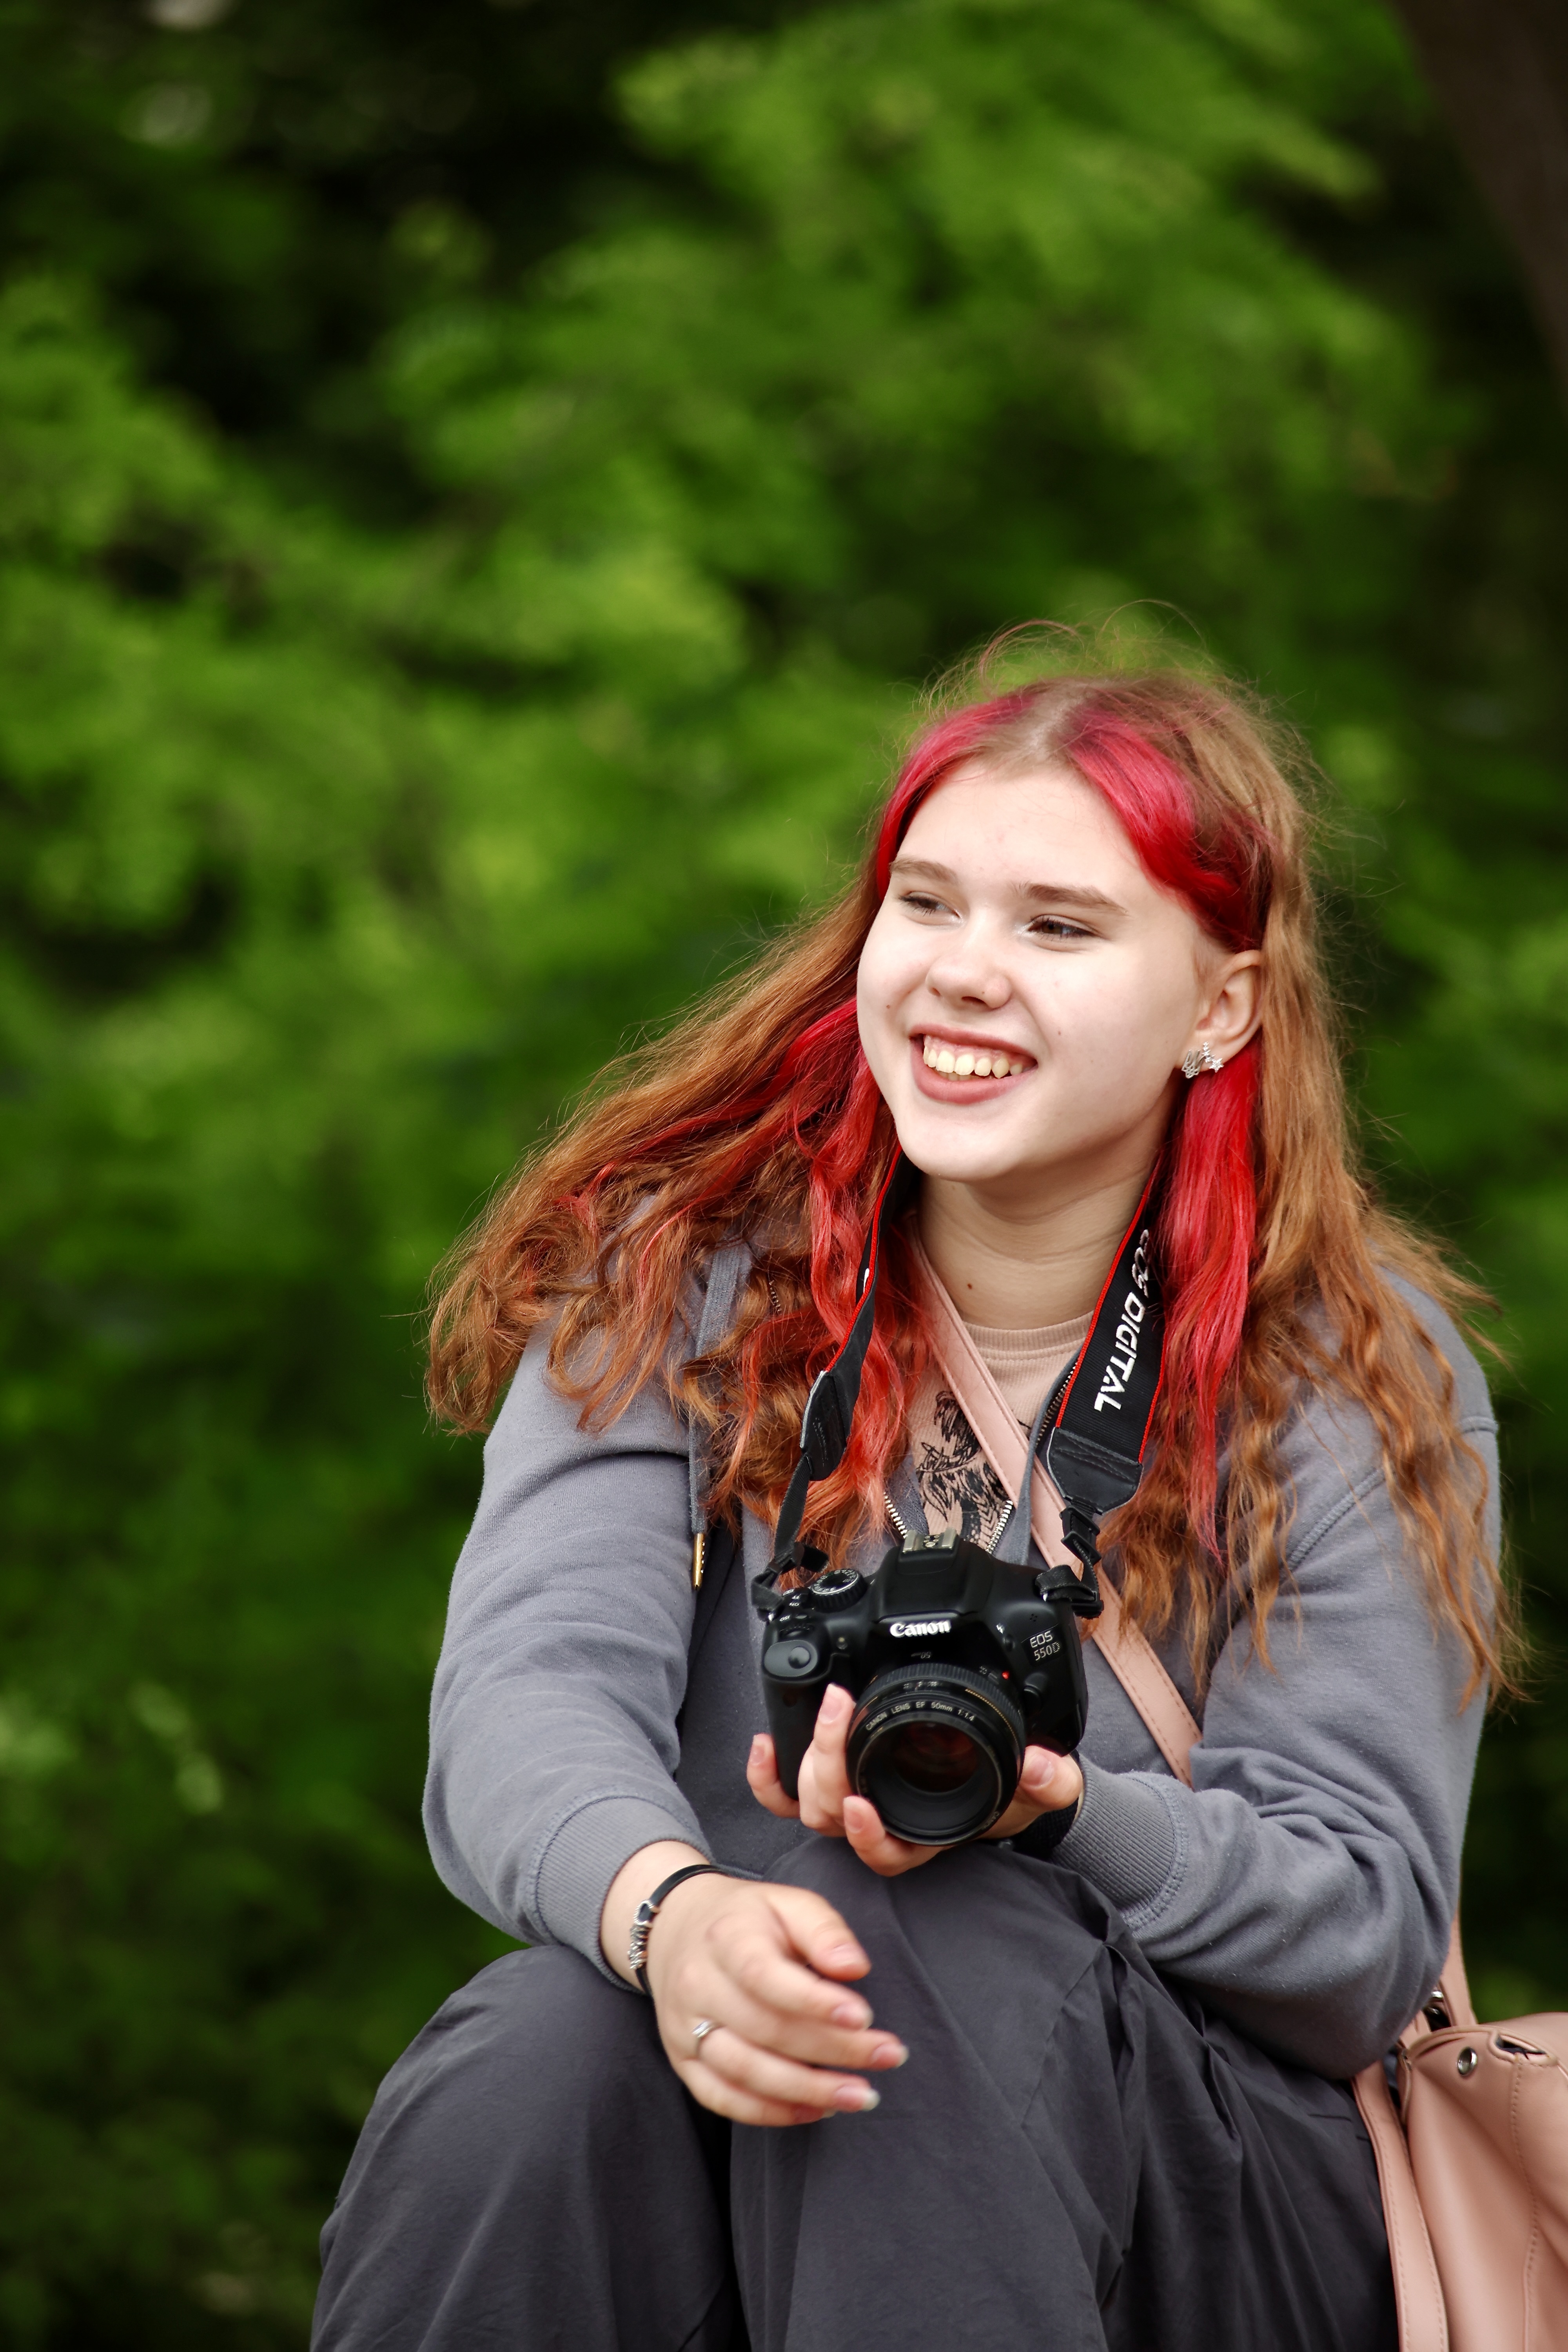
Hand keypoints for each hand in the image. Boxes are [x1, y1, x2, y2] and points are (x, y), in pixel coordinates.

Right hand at [645, 1869, 908, 2126]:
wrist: (677, 1929)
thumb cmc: (749, 1919)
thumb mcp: (788, 1903)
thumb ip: (824, 1929)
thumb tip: (855, 1967)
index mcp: (726, 1938)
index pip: (765, 1975)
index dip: (815, 2001)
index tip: (865, 2018)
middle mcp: (698, 1985)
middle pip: (766, 2029)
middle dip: (834, 2051)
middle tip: (889, 2057)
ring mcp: (684, 2027)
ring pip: (745, 2071)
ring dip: (808, 2091)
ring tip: (860, 2095)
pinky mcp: (683, 2061)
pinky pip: (722, 2099)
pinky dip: (770, 2113)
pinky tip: (816, 2110)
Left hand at [747, 1684, 1083, 1873]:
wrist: (1005, 1782)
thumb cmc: (1014, 1792)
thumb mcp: (1043, 1786)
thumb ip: (1049, 1780)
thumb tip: (1040, 1765)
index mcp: (923, 1836)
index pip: (886, 1854)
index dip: (867, 1837)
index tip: (860, 1803)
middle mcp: (884, 1827)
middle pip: (836, 1818)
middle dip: (830, 1764)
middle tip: (841, 1709)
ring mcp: (856, 1806)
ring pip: (811, 1804)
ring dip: (808, 1760)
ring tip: (828, 1710)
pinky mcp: (838, 1784)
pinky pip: (787, 1796)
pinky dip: (769, 1776)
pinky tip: (766, 1744)